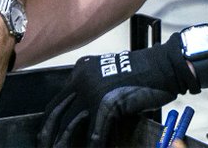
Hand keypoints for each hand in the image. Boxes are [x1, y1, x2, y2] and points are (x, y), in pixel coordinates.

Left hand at [38, 34, 197, 147]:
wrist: (162, 67)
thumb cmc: (141, 74)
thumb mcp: (108, 76)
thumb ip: (93, 91)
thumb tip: (83, 116)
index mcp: (80, 71)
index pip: (57, 100)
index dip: (50, 120)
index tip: (46, 134)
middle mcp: (81, 79)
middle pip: (57, 112)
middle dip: (49, 134)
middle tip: (45, 146)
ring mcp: (92, 91)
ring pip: (70, 124)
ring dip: (64, 143)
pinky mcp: (106, 104)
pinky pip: (95, 132)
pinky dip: (93, 145)